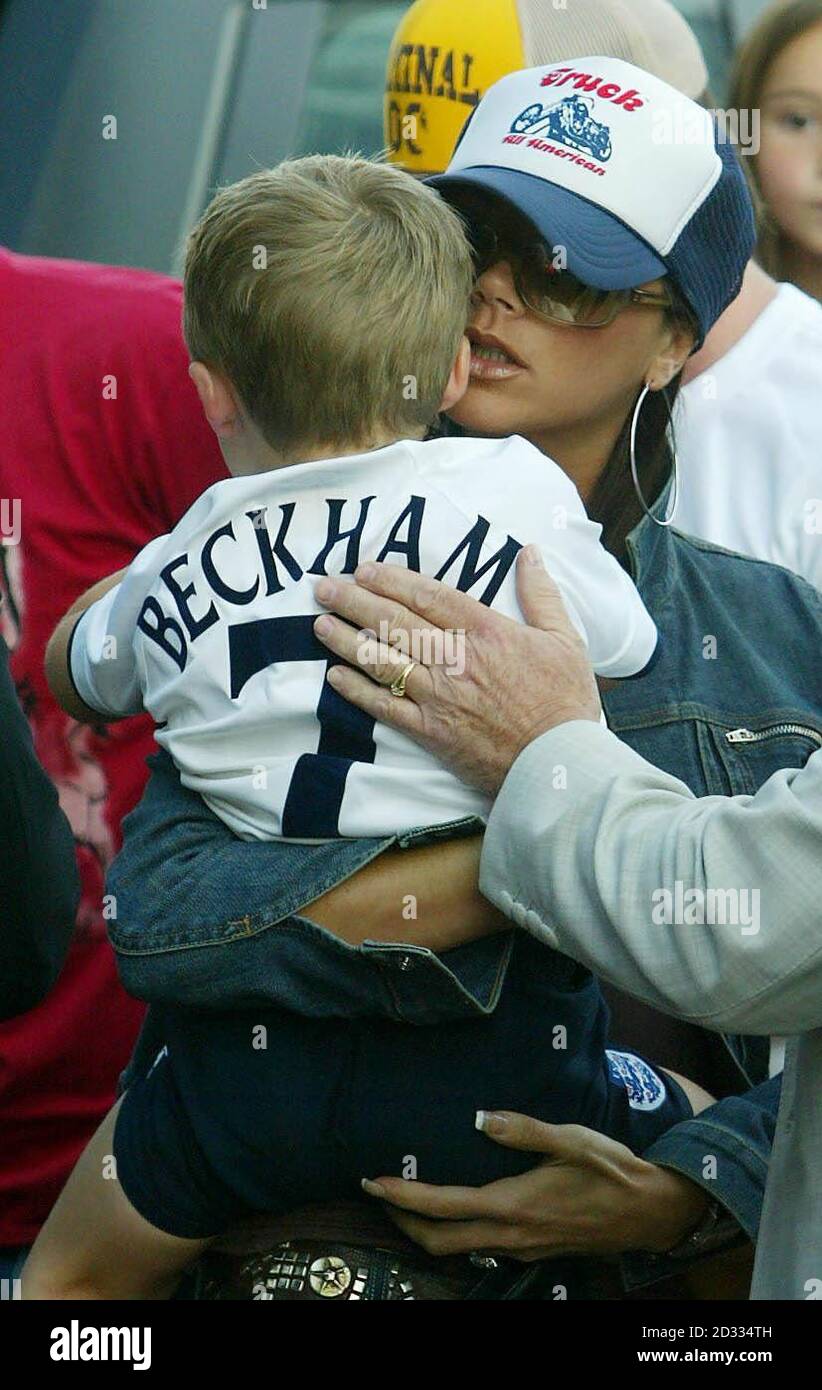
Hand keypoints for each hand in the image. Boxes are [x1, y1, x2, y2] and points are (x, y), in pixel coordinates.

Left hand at [313, 547, 600, 795]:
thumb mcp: (565, 638)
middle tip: (323, 588)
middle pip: (394, 622)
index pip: (428, 596)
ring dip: (346, 640)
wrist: (559, 763)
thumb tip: (529, 552)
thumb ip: (542, 593)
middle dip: (354, 601)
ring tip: (319, 624)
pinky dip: (357, 691)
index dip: (392, 579)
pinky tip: (335, 676)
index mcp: (485, 631)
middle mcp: (454, 659)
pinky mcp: (430, 731)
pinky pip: (385, 708)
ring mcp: (438, 696)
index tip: (364, 568)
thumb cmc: (565, 701)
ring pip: (382, 660)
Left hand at [361, 1110, 708, 1260]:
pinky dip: (456, 1230)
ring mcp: (522, 1248)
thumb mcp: (572, 1139)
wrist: (652, 1212)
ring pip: (458, 1248)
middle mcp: (511, 1234)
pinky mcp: (533, 1250)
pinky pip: (482, 1248)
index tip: (373, 1181)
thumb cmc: (613, 1171)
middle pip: (438, 1241)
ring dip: (426, 1228)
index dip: (402, 1197)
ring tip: (407, 1199)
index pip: (443, 1207)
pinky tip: (457, 1207)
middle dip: (402, 1220)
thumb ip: (524, 1130)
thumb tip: (481, 1118)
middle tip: (378, 1193)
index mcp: (514, 1205)